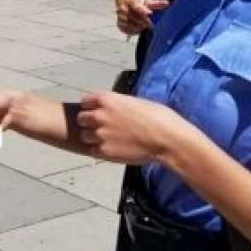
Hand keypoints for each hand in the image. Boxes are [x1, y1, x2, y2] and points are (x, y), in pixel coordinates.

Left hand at [77, 92, 191, 164]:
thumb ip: (119, 104)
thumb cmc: (159, 118)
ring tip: (108, 140)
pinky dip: (100, 151)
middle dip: (89, 122)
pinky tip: (113, 150)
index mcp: (107, 99)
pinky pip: (93, 150)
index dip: (92, 107)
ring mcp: (100, 134)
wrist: (168, 140)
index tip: (98, 112)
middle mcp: (99, 115)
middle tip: (102, 127)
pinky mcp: (104, 151)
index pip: (86, 101)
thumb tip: (114, 107)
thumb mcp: (136, 102)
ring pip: (85, 135)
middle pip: (82, 118)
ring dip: (93, 137)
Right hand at [116, 0, 168, 34]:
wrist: (125, 4)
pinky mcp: (119, 24)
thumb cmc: (139, 4)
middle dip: (144, 21)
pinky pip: (127, 30)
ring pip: (131, 24)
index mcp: (131, 1)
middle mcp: (123, 8)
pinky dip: (133, 30)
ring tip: (143, 25)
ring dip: (139, 26)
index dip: (142, 9)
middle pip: (134, 16)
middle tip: (150, 24)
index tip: (150, 13)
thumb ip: (157, 3)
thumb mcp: (148, 2)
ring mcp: (120, 17)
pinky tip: (137, 28)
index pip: (136, 5)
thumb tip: (167, 3)